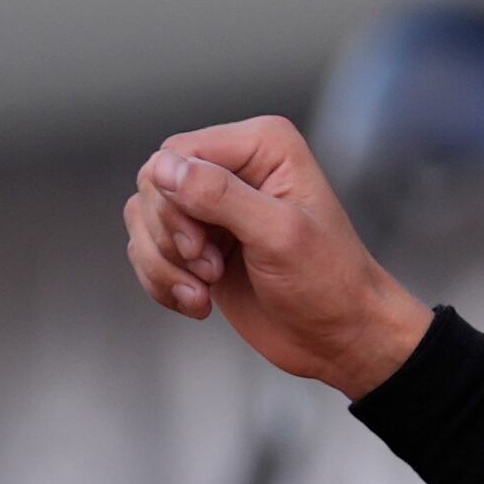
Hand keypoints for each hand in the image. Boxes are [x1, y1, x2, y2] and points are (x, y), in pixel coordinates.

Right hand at [126, 117, 435, 394]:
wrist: (339, 338)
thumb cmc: (328, 284)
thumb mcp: (278, 235)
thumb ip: (220, 196)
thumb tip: (163, 168)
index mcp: (263, 145)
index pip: (178, 154)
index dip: (174, 202)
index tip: (200, 247)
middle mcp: (235, 166)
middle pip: (154, 185)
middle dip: (170, 237)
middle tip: (211, 272)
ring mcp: (214, 206)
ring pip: (144, 219)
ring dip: (164, 264)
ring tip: (202, 294)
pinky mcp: (200, 243)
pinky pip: (148, 249)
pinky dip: (162, 281)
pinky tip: (197, 304)